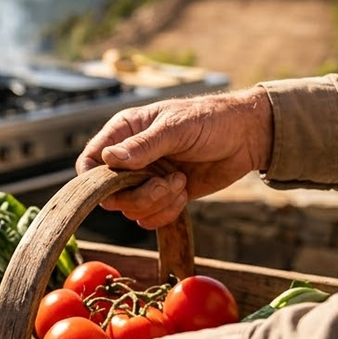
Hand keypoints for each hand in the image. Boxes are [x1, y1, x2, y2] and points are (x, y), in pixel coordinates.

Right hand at [75, 86, 273, 228]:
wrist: (247, 137)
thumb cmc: (211, 120)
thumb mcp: (177, 128)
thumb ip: (143, 145)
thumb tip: (109, 158)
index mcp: (124, 133)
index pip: (90, 161)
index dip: (95, 180)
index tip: (116, 185)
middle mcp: (129, 158)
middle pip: (110, 194)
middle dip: (138, 195)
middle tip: (164, 184)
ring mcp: (145, 179)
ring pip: (130, 209)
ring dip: (156, 203)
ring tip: (180, 183)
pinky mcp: (162, 196)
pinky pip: (149, 218)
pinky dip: (166, 213)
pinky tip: (184, 193)